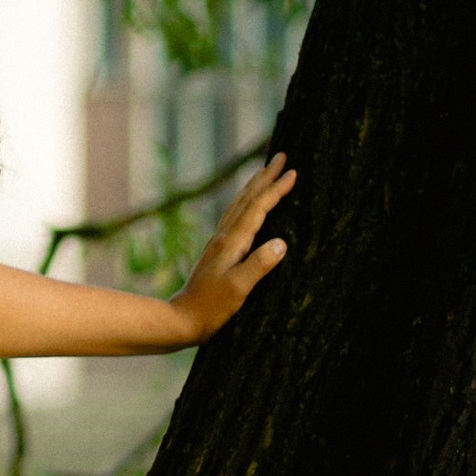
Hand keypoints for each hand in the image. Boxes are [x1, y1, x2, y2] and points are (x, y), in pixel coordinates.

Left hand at [167, 154, 294, 342]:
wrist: (182, 320)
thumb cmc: (211, 308)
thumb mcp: (238, 289)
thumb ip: (259, 265)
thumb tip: (281, 242)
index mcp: (232, 243)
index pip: (258, 208)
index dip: (275, 190)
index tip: (292, 172)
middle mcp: (224, 237)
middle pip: (246, 199)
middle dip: (264, 177)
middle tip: (280, 156)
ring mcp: (219, 243)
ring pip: (238, 205)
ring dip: (254, 186)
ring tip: (265, 172)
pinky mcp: (217, 252)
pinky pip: (234, 217)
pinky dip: (244, 204)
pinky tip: (246, 206)